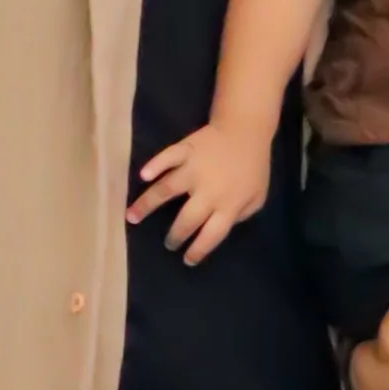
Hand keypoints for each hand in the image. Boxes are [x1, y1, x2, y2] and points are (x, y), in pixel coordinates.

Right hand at [129, 119, 270, 261]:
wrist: (246, 130)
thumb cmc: (252, 166)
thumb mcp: (257, 197)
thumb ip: (241, 216)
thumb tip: (219, 229)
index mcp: (229, 204)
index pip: (211, 235)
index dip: (197, 250)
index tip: (187, 259)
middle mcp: (209, 190)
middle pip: (187, 219)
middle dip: (175, 236)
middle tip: (168, 244)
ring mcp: (195, 168)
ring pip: (167, 189)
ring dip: (147, 204)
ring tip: (131, 217)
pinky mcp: (186, 149)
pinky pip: (167, 157)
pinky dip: (155, 165)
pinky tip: (143, 176)